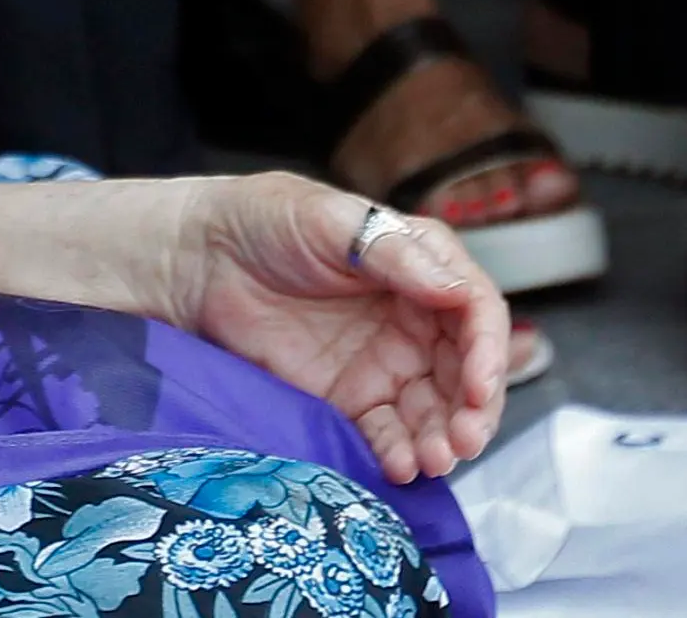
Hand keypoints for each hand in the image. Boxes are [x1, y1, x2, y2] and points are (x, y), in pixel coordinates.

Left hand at [163, 175, 507, 480]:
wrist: (198, 260)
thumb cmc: (264, 220)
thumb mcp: (330, 220)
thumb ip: (395, 254)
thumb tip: (455, 286)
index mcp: (419, 267)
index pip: (475, 311)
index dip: (489, 350)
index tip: (479, 384)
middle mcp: (412, 320)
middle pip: (466, 371)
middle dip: (475, 408)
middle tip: (465, 437)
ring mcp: (381, 363)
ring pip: (433, 410)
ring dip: (444, 438)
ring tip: (437, 459)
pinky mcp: (348, 399)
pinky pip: (386, 433)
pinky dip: (400, 453)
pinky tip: (401, 466)